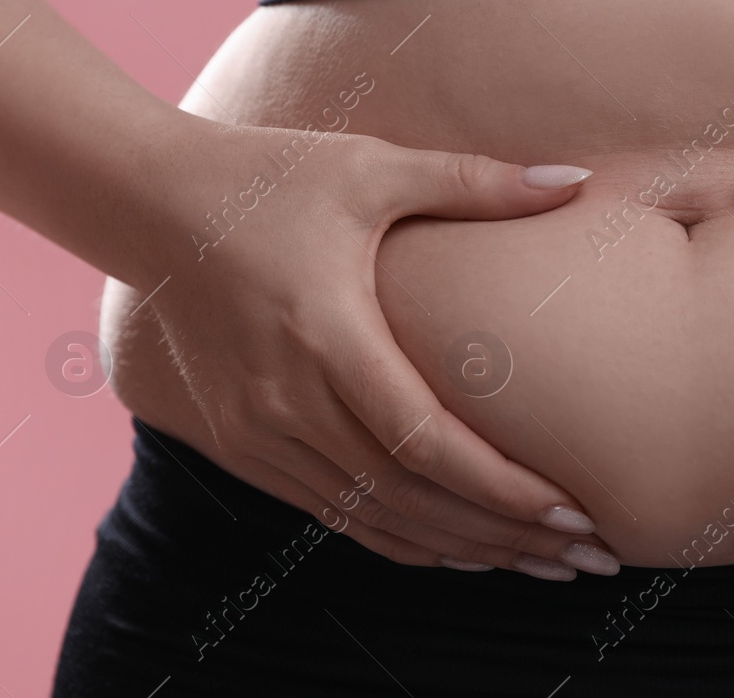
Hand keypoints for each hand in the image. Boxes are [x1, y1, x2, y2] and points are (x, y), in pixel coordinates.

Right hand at [103, 118, 618, 579]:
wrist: (146, 204)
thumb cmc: (269, 177)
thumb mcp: (373, 168)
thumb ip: (475, 182)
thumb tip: (575, 179)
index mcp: (326, 335)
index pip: (426, 441)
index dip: (502, 488)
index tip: (574, 510)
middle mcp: (286, 400)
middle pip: (410, 499)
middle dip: (506, 537)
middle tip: (587, 556)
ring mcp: (256, 432)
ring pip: (373, 519)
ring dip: (462, 550)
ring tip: (541, 564)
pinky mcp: (241, 444)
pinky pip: (333, 513)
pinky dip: (401, 537)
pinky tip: (459, 548)